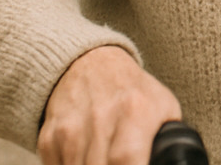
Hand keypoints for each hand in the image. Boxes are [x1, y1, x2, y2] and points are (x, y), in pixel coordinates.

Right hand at [37, 45, 181, 164]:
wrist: (90, 64)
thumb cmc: (133, 92)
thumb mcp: (163, 108)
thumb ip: (167, 140)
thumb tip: (171, 161)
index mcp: (135, 112)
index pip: (126, 159)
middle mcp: (100, 119)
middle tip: (122, 162)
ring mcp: (70, 129)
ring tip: (106, 158)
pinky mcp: (49, 138)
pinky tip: (86, 158)